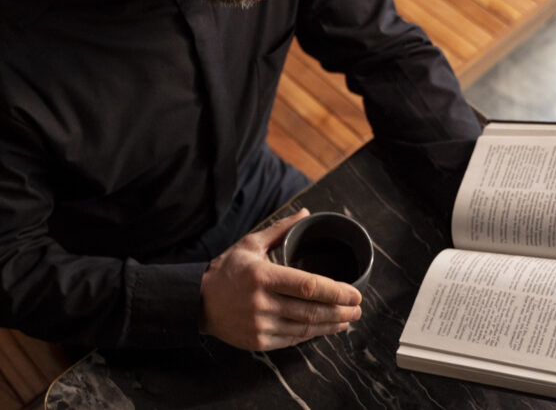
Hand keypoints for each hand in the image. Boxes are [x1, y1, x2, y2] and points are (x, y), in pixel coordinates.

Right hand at [199, 208, 362, 350]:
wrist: (198, 301)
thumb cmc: (226, 270)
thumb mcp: (250, 244)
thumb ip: (280, 230)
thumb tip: (305, 214)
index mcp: (262, 276)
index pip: (308, 285)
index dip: (336, 291)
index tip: (354, 293)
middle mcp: (262, 302)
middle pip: (312, 310)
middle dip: (341, 310)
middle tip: (357, 308)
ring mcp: (260, 325)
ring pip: (305, 328)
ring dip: (331, 325)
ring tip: (347, 319)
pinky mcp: (258, 341)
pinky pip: (292, 340)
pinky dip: (311, 334)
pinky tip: (324, 328)